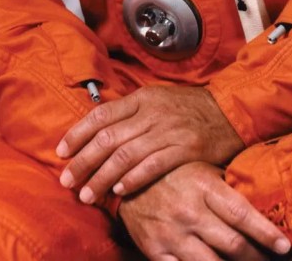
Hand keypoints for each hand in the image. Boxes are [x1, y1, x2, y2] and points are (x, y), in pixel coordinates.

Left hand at [57, 85, 243, 202]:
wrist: (230, 110)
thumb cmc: (191, 108)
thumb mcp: (158, 99)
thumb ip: (131, 112)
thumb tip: (99, 130)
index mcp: (142, 97)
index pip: (101, 115)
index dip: (78, 133)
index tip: (61, 151)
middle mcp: (151, 112)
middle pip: (108, 138)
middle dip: (83, 161)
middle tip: (66, 180)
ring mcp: (168, 130)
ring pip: (126, 155)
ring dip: (102, 177)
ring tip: (87, 194)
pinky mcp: (185, 149)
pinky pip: (153, 166)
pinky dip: (133, 179)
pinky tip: (120, 191)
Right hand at [118, 162, 290, 260]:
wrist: (123, 177)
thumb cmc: (170, 170)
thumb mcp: (200, 167)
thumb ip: (225, 184)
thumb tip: (261, 198)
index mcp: (203, 185)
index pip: (243, 215)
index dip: (266, 234)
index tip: (285, 247)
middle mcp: (189, 211)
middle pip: (233, 246)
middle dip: (257, 258)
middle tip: (271, 260)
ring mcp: (172, 234)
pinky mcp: (156, 252)